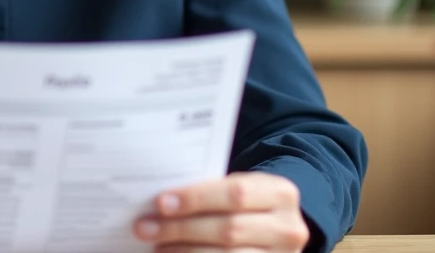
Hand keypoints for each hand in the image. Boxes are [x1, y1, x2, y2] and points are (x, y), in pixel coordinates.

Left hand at [133, 172, 309, 251]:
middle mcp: (288, 229)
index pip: (235, 194)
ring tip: (157, 245)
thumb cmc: (249, 204)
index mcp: (281, 194)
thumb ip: (212, 192)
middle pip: (228, 230)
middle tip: (146, 227)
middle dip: (182, 229)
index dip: (197, 199)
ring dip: (185, 251)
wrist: (279, 229)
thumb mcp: (243, 188)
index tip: (162, 203)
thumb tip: (162, 201)